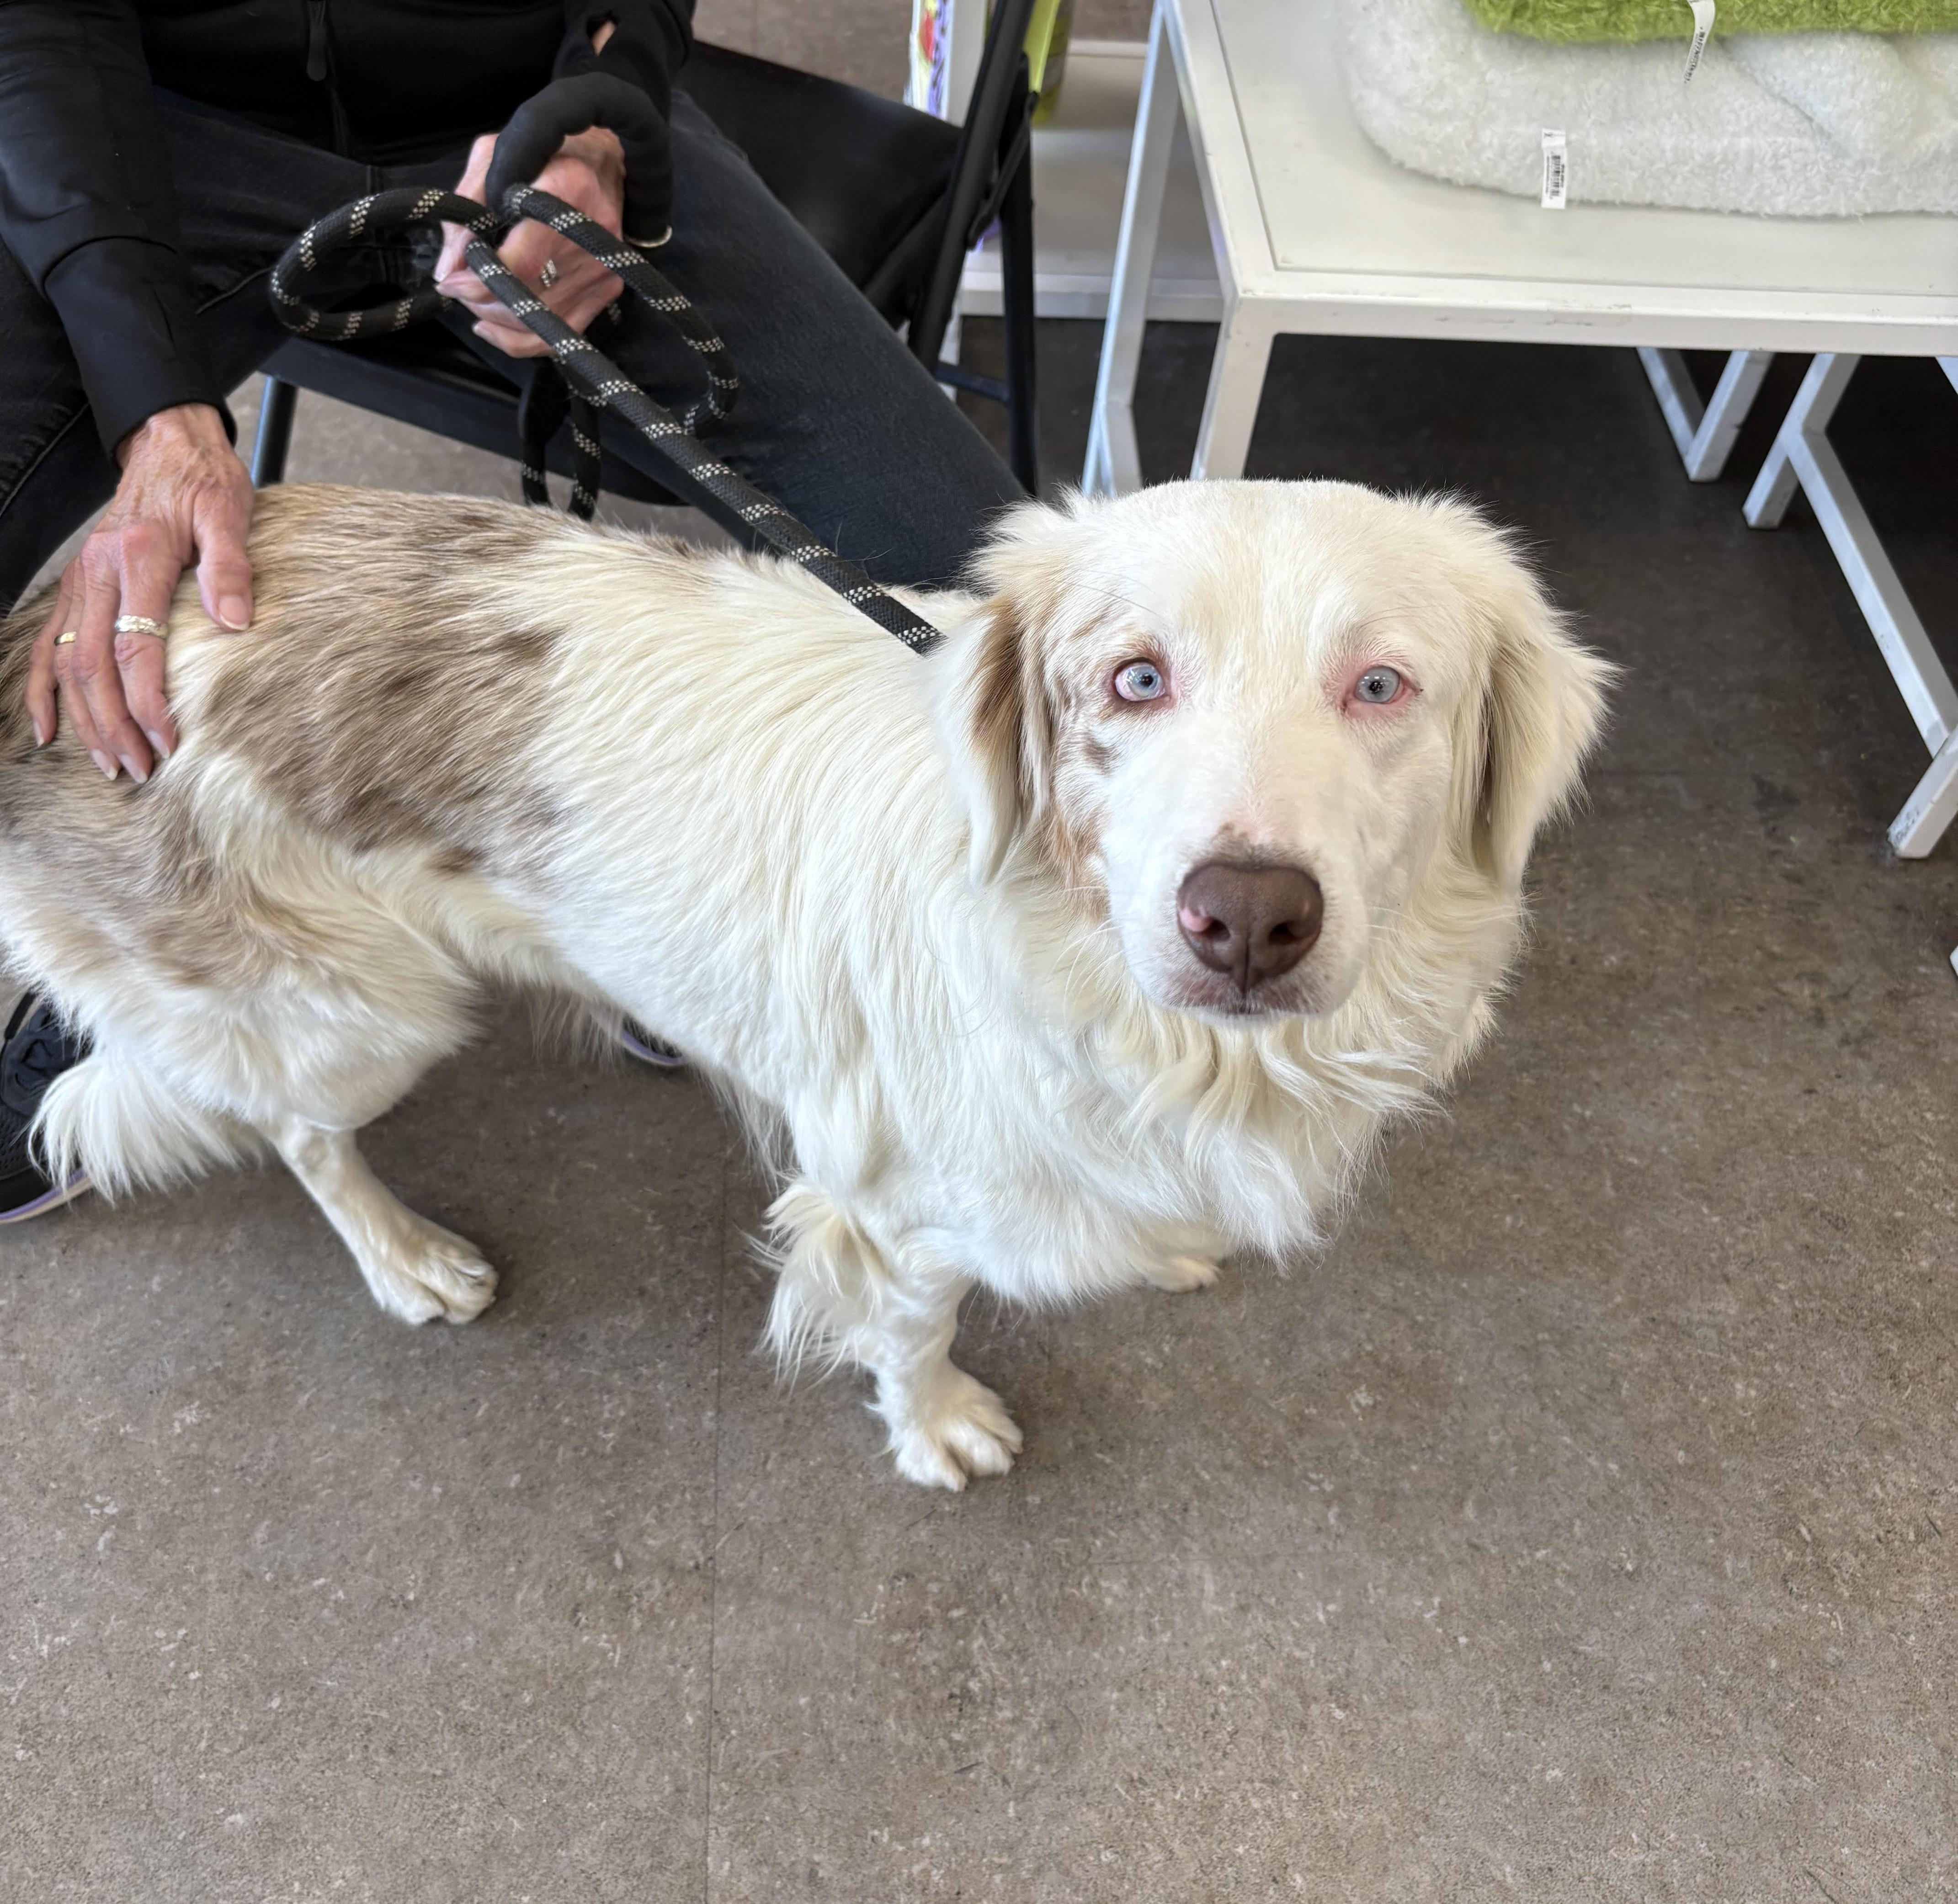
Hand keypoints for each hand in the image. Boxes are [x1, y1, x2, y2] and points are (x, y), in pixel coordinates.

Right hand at [28, 403, 253, 780]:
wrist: (168, 444)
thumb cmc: (205, 481)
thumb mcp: (230, 515)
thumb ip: (230, 568)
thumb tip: (234, 622)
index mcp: (137, 556)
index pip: (137, 646)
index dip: (149, 702)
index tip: (169, 741)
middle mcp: (98, 571)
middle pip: (93, 664)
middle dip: (113, 723)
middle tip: (136, 769)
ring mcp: (81, 580)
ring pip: (67, 661)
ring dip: (83, 717)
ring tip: (107, 762)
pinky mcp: (76, 585)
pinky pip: (46, 643)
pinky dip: (41, 687)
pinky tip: (47, 727)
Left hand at [434, 127, 627, 358]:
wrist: (604, 160)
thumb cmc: (542, 154)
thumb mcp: (493, 159)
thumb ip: (464, 209)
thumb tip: (448, 270)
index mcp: (567, 191)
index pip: (520, 263)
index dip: (478, 280)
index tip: (449, 280)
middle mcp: (592, 236)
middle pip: (527, 297)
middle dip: (480, 300)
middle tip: (457, 287)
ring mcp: (604, 269)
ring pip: (539, 322)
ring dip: (495, 318)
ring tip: (474, 299)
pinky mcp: (607, 290)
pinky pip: (558, 335)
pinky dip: (520, 340)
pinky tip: (492, 326)